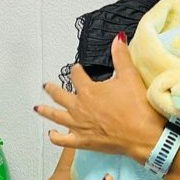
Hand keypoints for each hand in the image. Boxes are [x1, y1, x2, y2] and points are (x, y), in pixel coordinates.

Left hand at [36, 33, 165, 163]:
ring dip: (46, 111)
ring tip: (37, 108)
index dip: (76, 70)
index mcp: (88, 90)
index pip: (77, 76)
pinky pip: (63, 140)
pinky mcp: (83, 142)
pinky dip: (56, 137)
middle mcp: (79, 107)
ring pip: (57, 116)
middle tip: (46, 85)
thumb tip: (118, 38)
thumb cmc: (137, 106)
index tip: (76, 68)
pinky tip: (52, 134)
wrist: (142, 135)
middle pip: (60, 95)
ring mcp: (79, 126)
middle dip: (53, 89)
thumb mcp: (130, 76)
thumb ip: (121, 56)